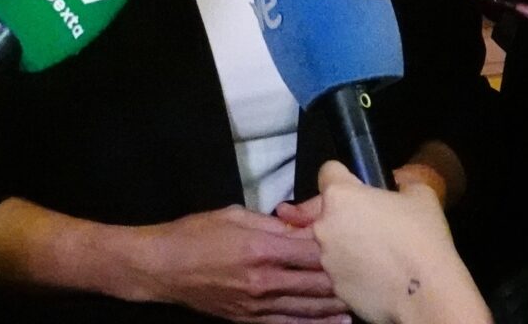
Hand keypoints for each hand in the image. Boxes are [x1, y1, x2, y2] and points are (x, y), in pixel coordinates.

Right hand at [132, 205, 349, 322]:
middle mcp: (264, 279)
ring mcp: (257, 304)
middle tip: (365, 273)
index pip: (311, 249)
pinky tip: (334, 322)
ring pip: (307, 307)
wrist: (163, 268)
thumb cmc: (195, 234)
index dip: (334, 247)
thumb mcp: (234, 215)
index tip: (353, 242)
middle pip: (315, 282)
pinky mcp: (250, 320)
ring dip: (334, 305)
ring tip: (359, 302)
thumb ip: (271, 222)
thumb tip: (301, 225)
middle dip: (341, 278)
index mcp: (261, 247)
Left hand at [305, 162, 490, 323]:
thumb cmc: (422, 237)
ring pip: (333, 244)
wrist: (426, 294)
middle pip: (329, 212)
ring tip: (380, 256)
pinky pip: (342, 271)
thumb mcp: (421, 195)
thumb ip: (401, 186)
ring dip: (349, 245)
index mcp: (340, 196)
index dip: (346, 177)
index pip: (328, 171)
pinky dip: (355, 272)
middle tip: (377, 226)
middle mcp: (324, 226)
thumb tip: (397, 191)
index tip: (362, 188)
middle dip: (348, 216)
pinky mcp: (335, 287)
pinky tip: (379, 276)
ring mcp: (326, 259)